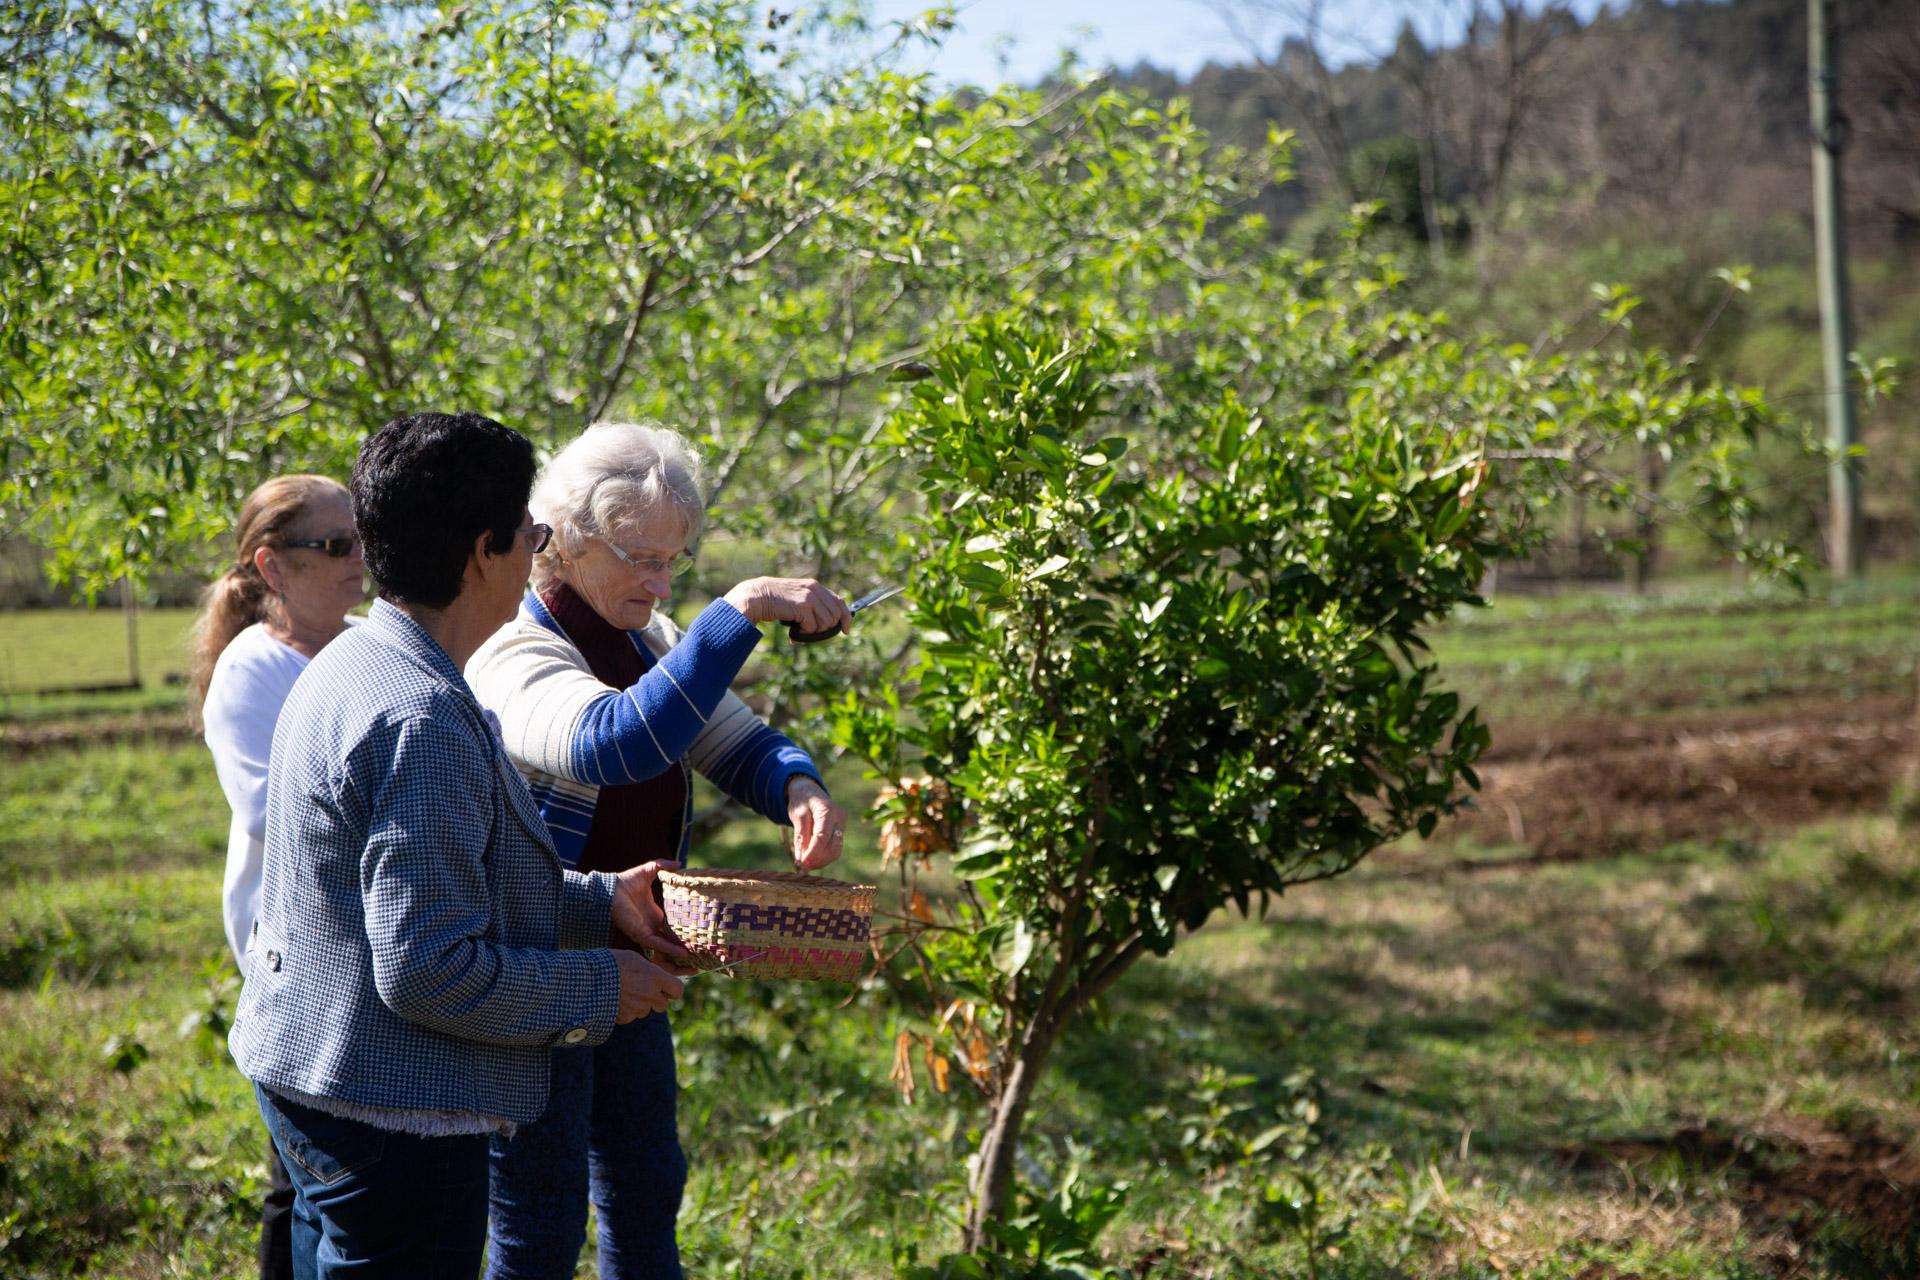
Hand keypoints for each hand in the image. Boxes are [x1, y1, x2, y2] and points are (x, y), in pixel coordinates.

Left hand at [611, 860, 694, 968]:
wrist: (610, 888)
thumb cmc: (626, 881)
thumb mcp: (650, 871)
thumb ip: (663, 867)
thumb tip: (679, 864)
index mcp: (654, 917)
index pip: (671, 931)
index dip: (684, 936)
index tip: (699, 939)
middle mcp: (651, 928)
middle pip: (669, 946)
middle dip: (681, 956)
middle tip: (699, 960)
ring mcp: (646, 933)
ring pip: (663, 952)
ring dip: (676, 960)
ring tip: (693, 966)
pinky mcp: (640, 935)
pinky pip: (658, 945)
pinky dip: (670, 950)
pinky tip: (683, 953)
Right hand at [613, 949, 683, 1022]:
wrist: (587, 978)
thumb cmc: (611, 962)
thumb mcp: (634, 959)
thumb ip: (650, 971)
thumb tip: (658, 978)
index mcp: (655, 977)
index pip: (678, 990)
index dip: (673, 990)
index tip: (667, 988)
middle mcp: (650, 994)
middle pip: (663, 1005)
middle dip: (655, 999)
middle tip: (642, 990)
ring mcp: (638, 1008)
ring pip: (646, 1012)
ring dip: (640, 1006)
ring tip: (625, 993)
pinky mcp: (625, 1018)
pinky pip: (631, 1017)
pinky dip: (626, 1012)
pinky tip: (616, 1000)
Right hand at [722, 577, 851, 636]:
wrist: (756, 596)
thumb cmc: (775, 600)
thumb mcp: (797, 598)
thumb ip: (811, 606)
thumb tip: (826, 625)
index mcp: (815, 586)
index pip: (839, 601)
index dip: (846, 617)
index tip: (847, 630)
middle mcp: (814, 589)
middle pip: (835, 615)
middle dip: (826, 629)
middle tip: (811, 633)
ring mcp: (809, 597)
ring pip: (826, 623)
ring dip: (814, 632)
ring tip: (799, 631)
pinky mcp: (802, 606)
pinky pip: (812, 627)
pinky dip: (804, 634)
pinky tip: (793, 633)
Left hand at [787, 775, 846, 869]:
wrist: (810, 791)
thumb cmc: (802, 801)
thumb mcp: (797, 815)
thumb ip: (800, 837)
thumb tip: (800, 859)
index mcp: (829, 810)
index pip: (822, 837)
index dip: (813, 854)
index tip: (801, 865)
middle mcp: (840, 818)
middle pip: (833, 846)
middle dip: (818, 860)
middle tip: (801, 868)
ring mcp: (842, 825)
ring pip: (836, 850)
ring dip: (821, 861)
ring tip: (805, 866)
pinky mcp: (840, 831)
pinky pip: (834, 848)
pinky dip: (823, 856)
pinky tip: (811, 860)